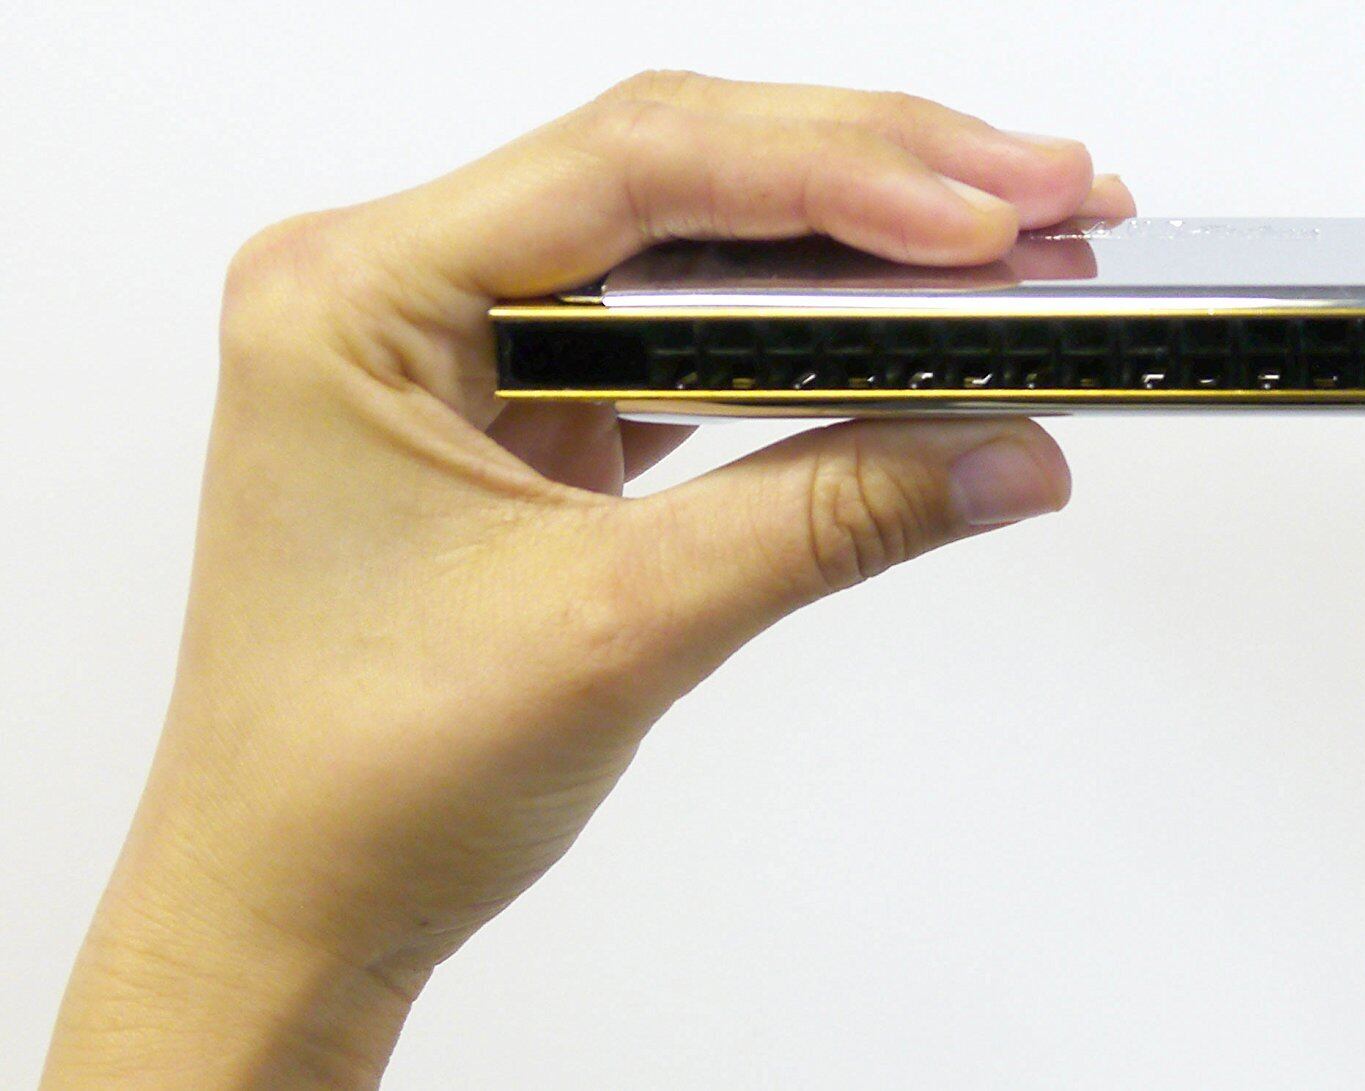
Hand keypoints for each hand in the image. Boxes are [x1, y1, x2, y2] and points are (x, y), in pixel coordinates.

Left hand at [44, 71, 1132, 1088]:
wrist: (291, 907)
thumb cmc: (362, 779)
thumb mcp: (621, 629)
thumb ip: (831, 516)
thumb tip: (1007, 447)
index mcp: (358, 297)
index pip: (632, 169)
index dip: (832, 176)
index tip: (985, 214)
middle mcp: (395, 285)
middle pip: (673, 167)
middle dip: (875, 173)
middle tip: (1049, 192)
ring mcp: (458, 339)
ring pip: (688, 234)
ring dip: (854, 240)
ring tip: (1011, 239)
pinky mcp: (520, 402)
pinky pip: (682, 323)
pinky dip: (806, 328)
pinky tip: (906, 326)